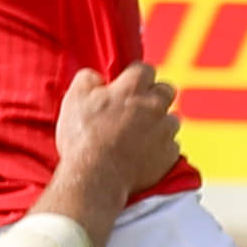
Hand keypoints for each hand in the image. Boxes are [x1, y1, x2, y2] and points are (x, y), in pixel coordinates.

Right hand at [56, 63, 183, 194]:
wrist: (96, 178)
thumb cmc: (83, 137)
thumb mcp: (74, 99)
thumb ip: (88, 79)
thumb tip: (97, 77)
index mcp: (133, 88)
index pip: (145, 69)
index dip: (136, 76)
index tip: (127, 85)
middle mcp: (155, 105)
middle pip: (167, 90)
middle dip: (155, 95)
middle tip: (138, 108)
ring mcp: (165, 130)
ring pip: (172, 119)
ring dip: (160, 122)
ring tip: (140, 135)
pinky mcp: (170, 154)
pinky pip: (172, 145)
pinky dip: (161, 147)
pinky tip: (144, 154)